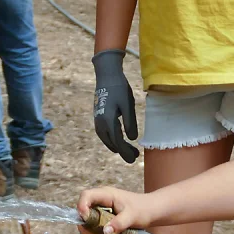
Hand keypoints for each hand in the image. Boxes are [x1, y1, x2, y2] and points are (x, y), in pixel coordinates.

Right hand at [76, 185, 152, 233]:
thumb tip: (105, 232)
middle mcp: (101, 202)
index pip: (86, 196)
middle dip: (89, 230)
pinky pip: (100, 232)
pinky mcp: (106, 221)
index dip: (81, 207)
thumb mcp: (132, 216)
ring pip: (92, 227)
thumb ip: (119, 223)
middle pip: (84, 215)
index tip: (86, 220)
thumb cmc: (143, 209)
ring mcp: (102, 212)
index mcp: (106, 195)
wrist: (152, 212)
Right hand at [92, 49, 138, 163]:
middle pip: (112, 143)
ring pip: (107, 140)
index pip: (118, 142)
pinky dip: (112, 140)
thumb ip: (130, 123)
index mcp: (108, 121)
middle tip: (135, 157)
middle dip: (123, 151)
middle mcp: (100, 123)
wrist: (106, 75)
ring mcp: (97, 120)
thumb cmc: (119, 89)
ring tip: (129, 150)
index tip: (135, 158)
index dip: (126, 151)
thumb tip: (132, 139)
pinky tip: (119, 141)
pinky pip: (104, 134)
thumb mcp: (128, 105)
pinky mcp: (98, 117)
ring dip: (118, 147)